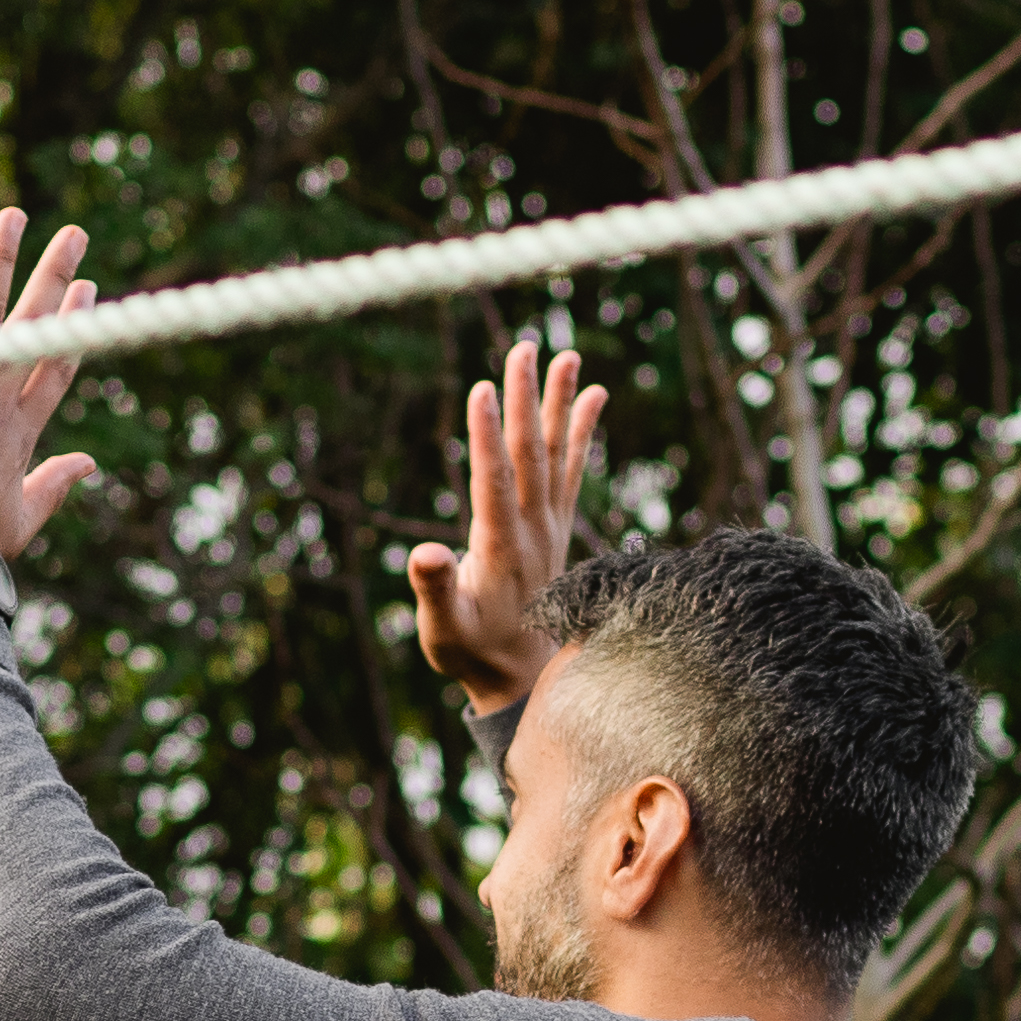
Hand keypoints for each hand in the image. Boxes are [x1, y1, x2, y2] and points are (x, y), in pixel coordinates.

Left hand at [0, 208, 108, 563]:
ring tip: (15, 214)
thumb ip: (54, 485)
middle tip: (74, 234)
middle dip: (55, 276)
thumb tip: (89, 464)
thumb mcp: (23, 519)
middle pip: (36, 325)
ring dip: (4, 257)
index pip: (54, 365)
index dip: (71, 326)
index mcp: (21, 432)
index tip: (86, 290)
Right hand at [401, 331, 603, 716]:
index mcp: (501, 548)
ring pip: (557, 453)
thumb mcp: (443, 628)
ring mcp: (550, 525)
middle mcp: (533, 529)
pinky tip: (594, 395)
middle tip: (522, 348)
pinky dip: (582, 431)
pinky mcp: (556, 524)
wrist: (521, 672)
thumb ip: (434, 590)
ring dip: (561, 403)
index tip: (484, 389)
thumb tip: (426, 554)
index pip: (495, 481)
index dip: (488, 436)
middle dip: (526, 400)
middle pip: (531, 454)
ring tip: (568, 355)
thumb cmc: (471, 649)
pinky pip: (573, 469)